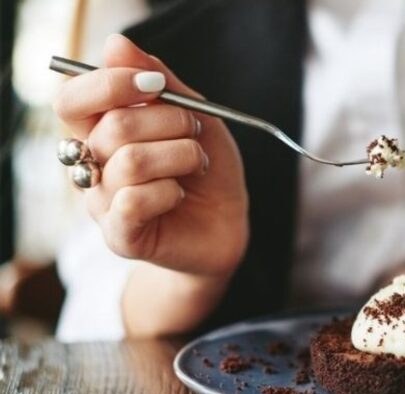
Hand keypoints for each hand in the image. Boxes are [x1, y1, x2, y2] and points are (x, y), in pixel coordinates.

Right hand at [54, 34, 247, 280]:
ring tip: (196, 164)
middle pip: (112, 126)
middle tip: (194, 132)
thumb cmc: (206, 168)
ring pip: (129, 162)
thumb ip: (158, 80)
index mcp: (100, 130)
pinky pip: (133, 201)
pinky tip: (179, 195)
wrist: (228, 222)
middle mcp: (92, 164)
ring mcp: (102, 202)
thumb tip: (116, 44)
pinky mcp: (120, 235)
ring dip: (180, 156)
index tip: (155, 84)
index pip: (72, 99)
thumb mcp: (193, 115)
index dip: (109, 84)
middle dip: (169, 122)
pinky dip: (168, 191)